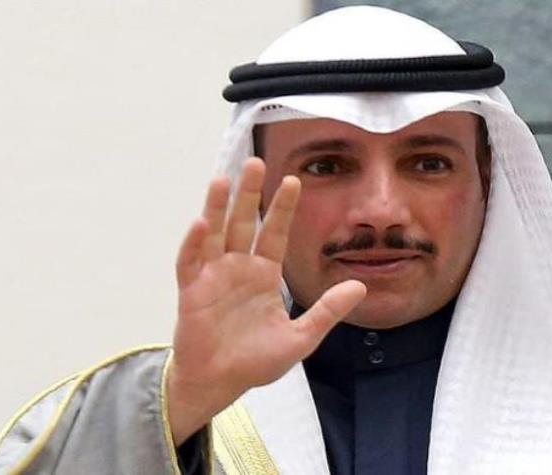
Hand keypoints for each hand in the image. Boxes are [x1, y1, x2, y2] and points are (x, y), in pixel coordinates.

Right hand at [167, 158, 366, 443]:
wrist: (220, 384)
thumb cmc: (255, 362)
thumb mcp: (301, 337)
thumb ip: (327, 311)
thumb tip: (360, 286)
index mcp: (264, 275)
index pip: (276, 234)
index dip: (283, 208)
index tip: (294, 181)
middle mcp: (238, 268)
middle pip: (244, 223)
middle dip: (250, 194)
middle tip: (255, 162)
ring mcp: (212, 277)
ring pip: (215, 233)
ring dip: (218, 207)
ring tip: (224, 179)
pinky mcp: (191, 291)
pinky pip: (190, 262)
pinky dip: (194, 243)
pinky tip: (201, 224)